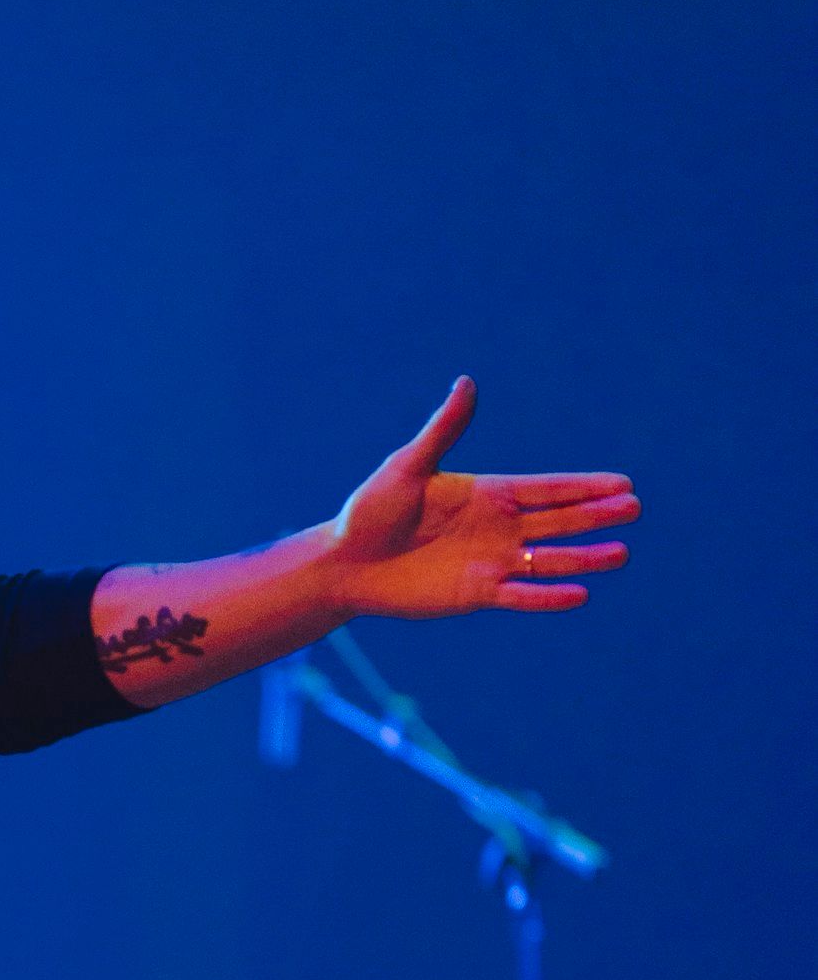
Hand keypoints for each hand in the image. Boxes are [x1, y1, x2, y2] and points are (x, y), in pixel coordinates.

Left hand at [330, 379, 636, 619]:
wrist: (345, 563)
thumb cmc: (371, 510)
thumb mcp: (408, 466)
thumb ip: (444, 430)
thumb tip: (467, 383)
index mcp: (488, 493)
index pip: (548, 489)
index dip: (584, 487)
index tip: (623, 484)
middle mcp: (498, 527)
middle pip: (558, 521)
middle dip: (595, 516)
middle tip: (635, 510)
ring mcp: (491, 561)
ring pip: (549, 560)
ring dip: (584, 557)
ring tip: (621, 553)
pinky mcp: (476, 593)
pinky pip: (521, 595)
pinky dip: (548, 596)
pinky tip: (580, 595)